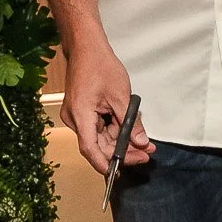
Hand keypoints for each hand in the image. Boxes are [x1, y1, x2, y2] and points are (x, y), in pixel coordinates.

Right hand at [63, 39, 152, 175]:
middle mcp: (75, 119)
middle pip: (98, 145)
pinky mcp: (83, 112)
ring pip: (101, 137)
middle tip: (146, 154)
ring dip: (121, 141)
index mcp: (80, 115)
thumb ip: (130, 123)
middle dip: (122, 151)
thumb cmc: (100, 65)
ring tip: (145, 144)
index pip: (90, 148)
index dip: (104, 163)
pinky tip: (131, 132)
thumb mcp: (121, 96)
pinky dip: (115, 131)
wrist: (87, 47)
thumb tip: (141, 143)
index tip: (118, 173)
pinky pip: (99, 127)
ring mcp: (77, 116)